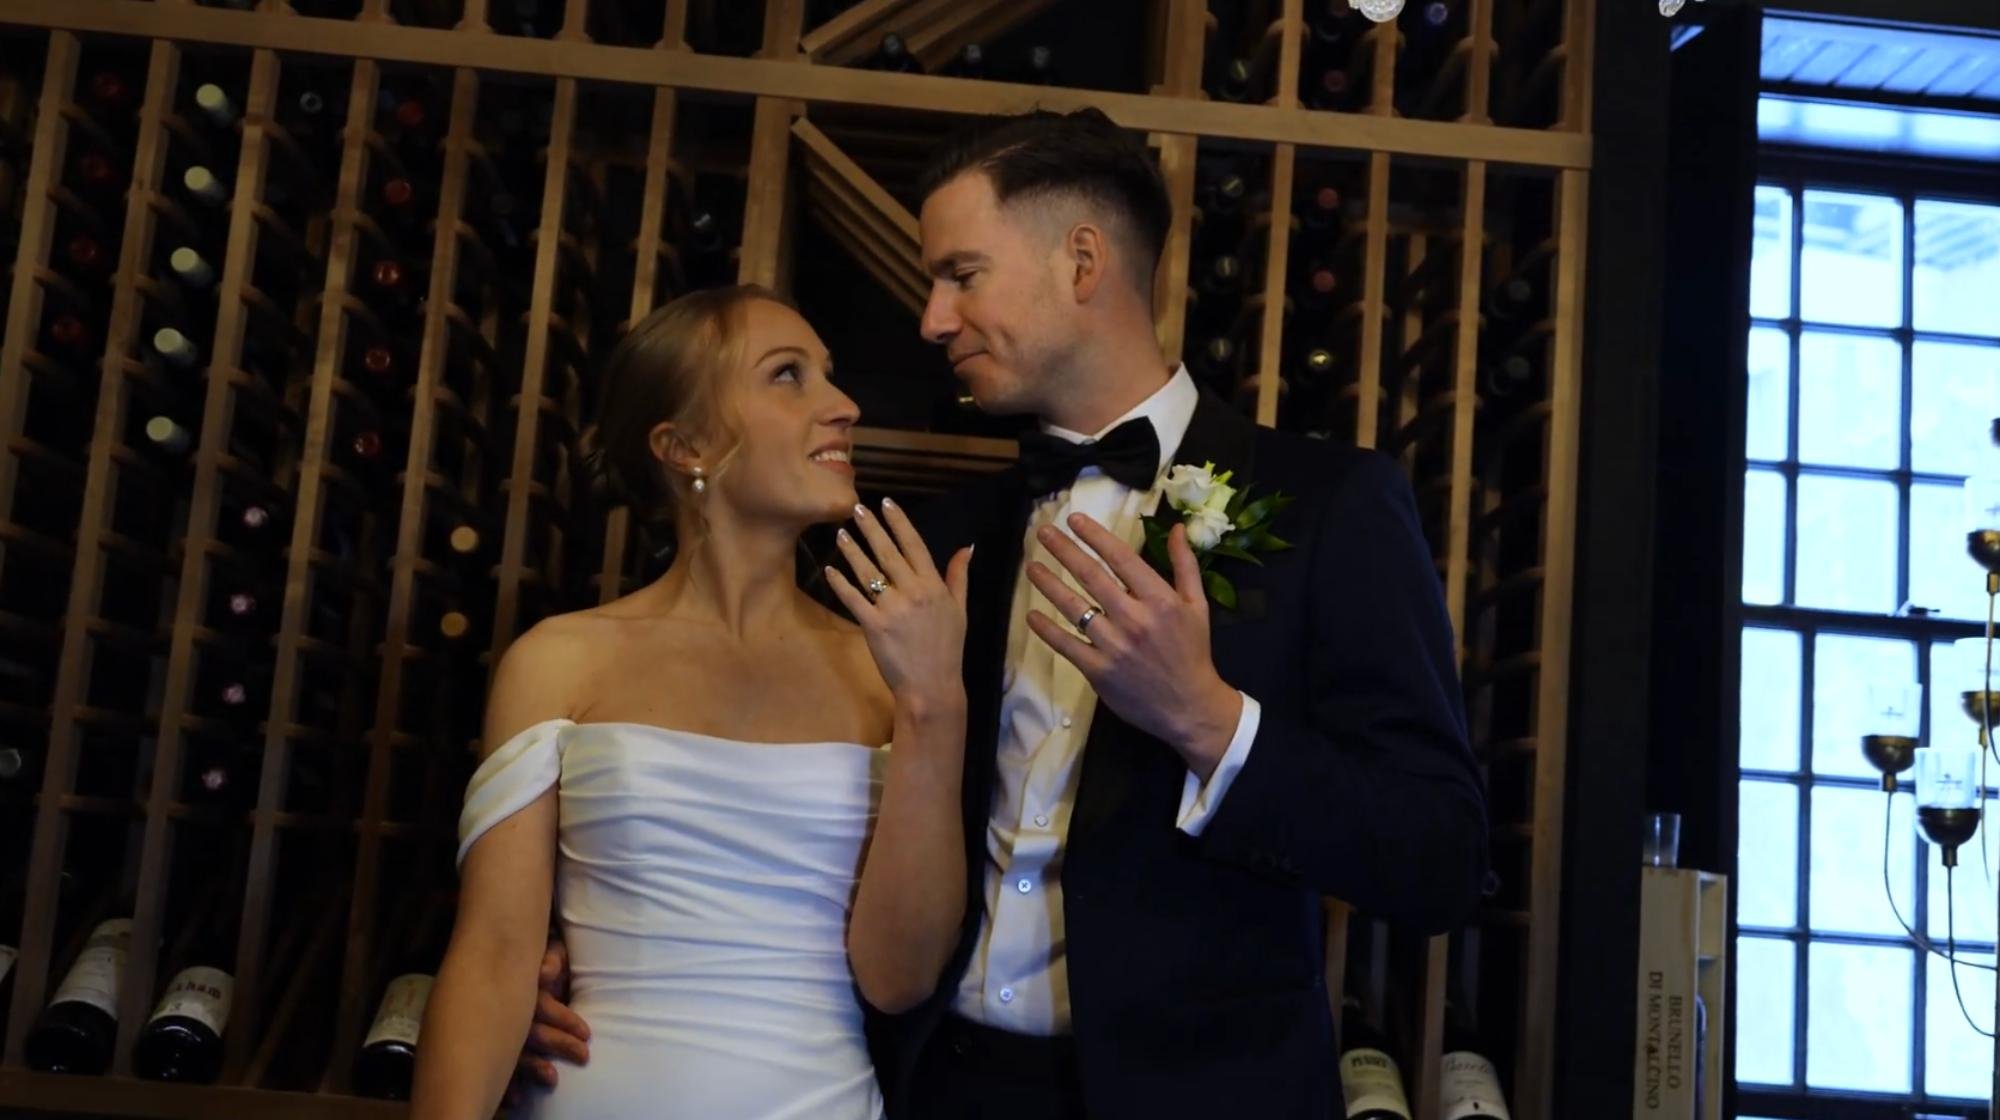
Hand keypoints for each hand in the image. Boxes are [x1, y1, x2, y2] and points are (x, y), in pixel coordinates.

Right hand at [507, 937, 590, 1098]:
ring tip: (552, 1079)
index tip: (587, 1033)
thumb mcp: (547, 948)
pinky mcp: (493, 1046)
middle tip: (584, 1056)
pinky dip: (506, 1084)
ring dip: (532, 1067)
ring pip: (513, 1051)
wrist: (502, 954)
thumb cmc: (535, 957)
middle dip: (558, 1044)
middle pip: (531, 1031)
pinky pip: (497, 1067)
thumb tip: (546, 972)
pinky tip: (515, 1098)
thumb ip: (551, 959)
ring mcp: (498, 1030)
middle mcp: (508, 1010)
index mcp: (524, 988)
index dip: (564, 1019)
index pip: (542, 1006)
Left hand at [826, 498, 971, 713]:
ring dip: (852, 550)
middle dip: (871, 527)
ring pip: (868, 572)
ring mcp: (892, 609)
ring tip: (840, 533)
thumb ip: (958, 576)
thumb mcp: (960, 609)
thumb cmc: (947, 648)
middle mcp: (913, 592)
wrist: (932, 686)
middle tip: (856, 508)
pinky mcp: (874, 626)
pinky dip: (840, 583)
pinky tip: (829, 569)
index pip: (914, 545)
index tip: (886, 503)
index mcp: (934, 586)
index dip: (899, 522)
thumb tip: (967, 547)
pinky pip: (853, 599)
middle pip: (888, 552)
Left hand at [1025, 515, 1241, 776]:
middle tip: (1043, 533)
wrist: (1189, 707)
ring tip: (1032, 567)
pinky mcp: (1098, 671)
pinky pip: (1066, 645)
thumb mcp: (1198, 605)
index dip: (1094, 536)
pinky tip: (1031, 615)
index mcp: (1159, 599)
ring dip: (1048, 584)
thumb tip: (1175, 527)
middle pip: (1091, 576)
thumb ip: (1185, 564)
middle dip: (1064, 550)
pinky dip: (1046, 629)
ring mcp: (1113, 645)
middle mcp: (1134, 618)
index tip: (1074, 519)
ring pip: (1073, 608)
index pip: (1120, 558)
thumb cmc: (1192, 651)